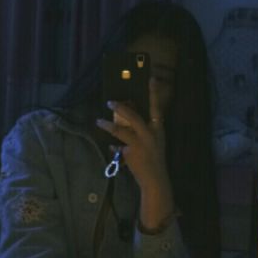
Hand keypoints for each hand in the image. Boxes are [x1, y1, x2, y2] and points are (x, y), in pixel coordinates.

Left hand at [96, 79, 174, 228]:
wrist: (156, 179)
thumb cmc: (154, 159)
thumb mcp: (154, 142)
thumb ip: (143, 131)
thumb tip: (126, 119)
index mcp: (158, 129)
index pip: (157, 107)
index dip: (154, 93)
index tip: (151, 78)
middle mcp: (150, 134)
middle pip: (133, 116)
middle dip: (120, 108)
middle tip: (109, 102)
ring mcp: (140, 144)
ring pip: (120, 131)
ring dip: (107, 125)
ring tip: (98, 122)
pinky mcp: (130, 154)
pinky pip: (117, 147)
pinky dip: (113, 148)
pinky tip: (111, 148)